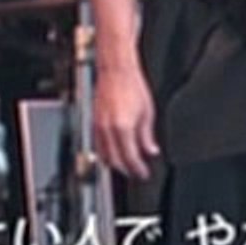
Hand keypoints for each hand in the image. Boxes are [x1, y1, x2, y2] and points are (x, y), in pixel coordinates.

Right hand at [94, 66, 159, 180]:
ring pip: (104, 155)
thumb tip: (151, 150)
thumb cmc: (132, 86)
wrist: (116, 71)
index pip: (130, 158)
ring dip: (115, 163)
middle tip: (137, 172)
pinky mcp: (94, 122)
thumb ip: (147, 136)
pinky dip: (106, 153)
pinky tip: (114, 152)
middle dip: (127, 169)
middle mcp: (108, 130)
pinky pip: (98, 145)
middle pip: (115, 160)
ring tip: (126, 165)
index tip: (144, 173)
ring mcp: (99, 127)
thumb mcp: (147, 113)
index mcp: (123, 128)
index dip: (138, 169)